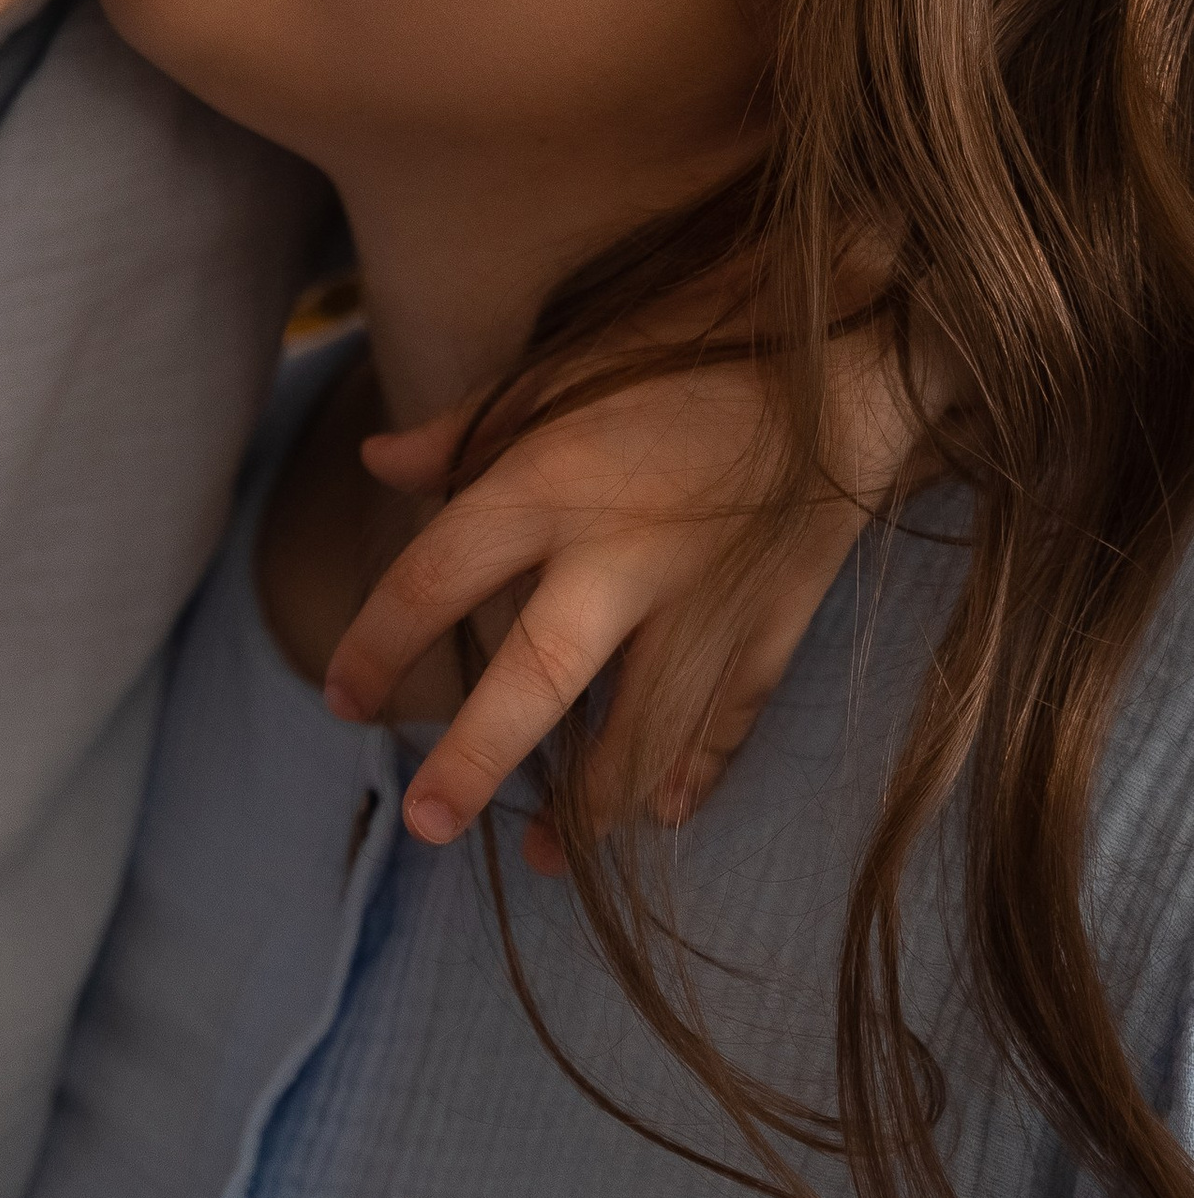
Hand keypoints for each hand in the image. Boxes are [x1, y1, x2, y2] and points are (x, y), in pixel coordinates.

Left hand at [327, 347, 911, 871]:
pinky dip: (698, 768)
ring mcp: (708, 596)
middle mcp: (624, 551)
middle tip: (426, 822)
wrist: (858, 340)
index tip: (341, 697)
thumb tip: (377, 460)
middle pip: (536, 676)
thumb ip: (465, 427)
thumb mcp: (562, 364)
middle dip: (475, 758)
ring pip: (642, 728)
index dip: (379, 640)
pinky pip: (731, 716)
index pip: (437, 574)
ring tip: (542, 857)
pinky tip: (663, 810)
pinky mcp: (778, 617)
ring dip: (593, 803)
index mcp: (554, 480)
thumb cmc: (692, 339)